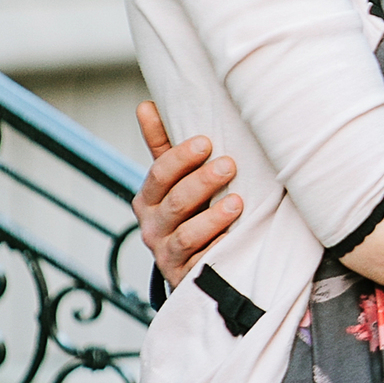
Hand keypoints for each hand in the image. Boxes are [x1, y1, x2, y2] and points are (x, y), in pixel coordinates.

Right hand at [133, 102, 240, 286]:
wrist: (188, 264)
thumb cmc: (187, 209)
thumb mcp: (174, 180)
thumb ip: (163, 146)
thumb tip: (146, 105)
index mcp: (148, 198)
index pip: (160, 174)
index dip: (181, 158)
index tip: (207, 142)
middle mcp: (152, 227)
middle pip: (175, 202)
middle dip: (202, 183)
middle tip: (229, 165)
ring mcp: (168, 254)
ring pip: (186, 235)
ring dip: (212, 217)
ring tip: (237, 202)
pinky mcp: (186, 277)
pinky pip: (202, 264)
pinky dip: (219, 250)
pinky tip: (237, 237)